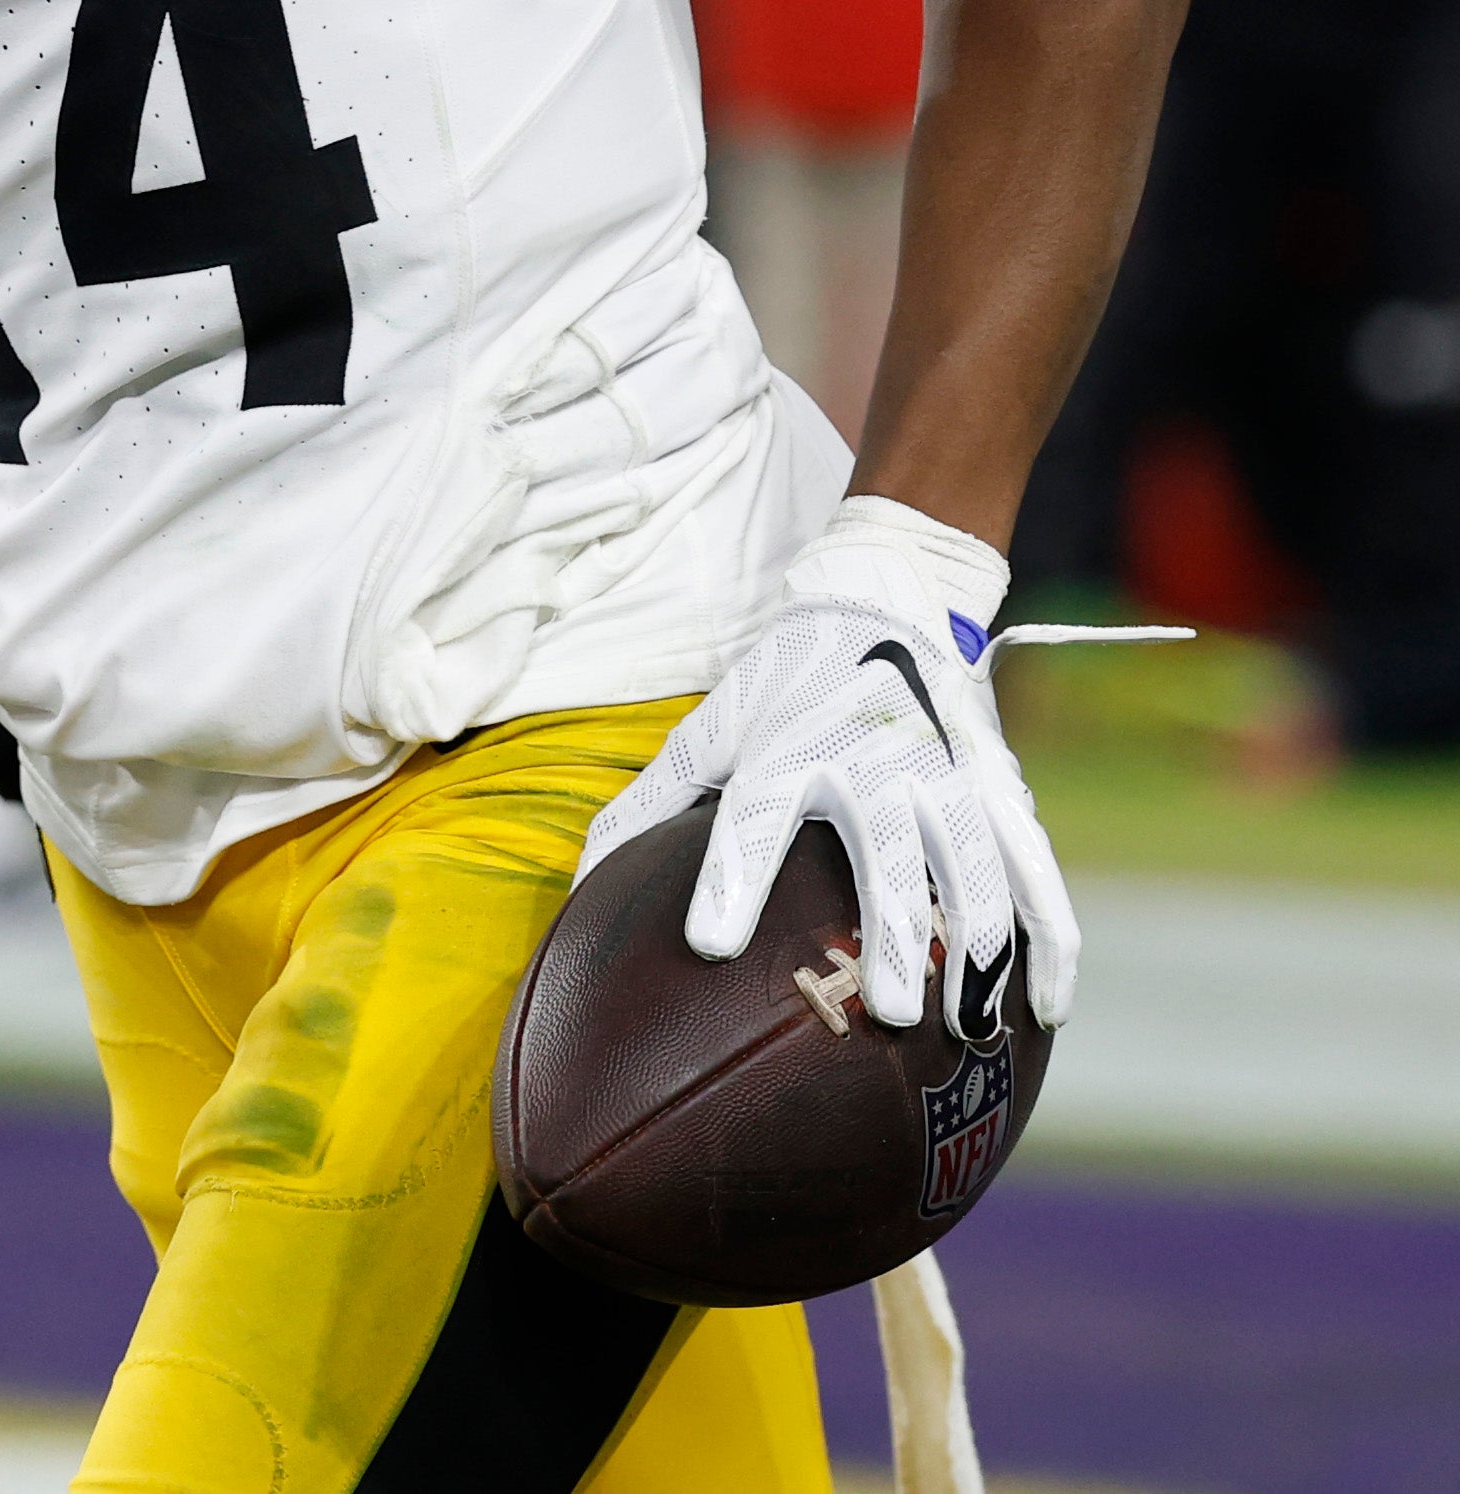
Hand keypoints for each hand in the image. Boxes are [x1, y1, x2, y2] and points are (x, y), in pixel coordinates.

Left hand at [579, 502, 1071, 1034]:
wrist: (886, 605)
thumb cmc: (783, 686)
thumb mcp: (709, 728)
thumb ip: (649, 804)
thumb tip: (582, 882)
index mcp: (791, 748)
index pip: (754, 817)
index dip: (729, 879)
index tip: (709, 944)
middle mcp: (876, 762)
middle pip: (887, 853)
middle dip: (889, 933)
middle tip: (883, 1010)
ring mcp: (951, 776)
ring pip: (976, 869)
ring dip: (977, 947)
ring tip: (964, 1025)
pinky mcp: (1003, 793)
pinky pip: (1039, 875)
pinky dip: (1049, 944)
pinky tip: (1044, 1011)